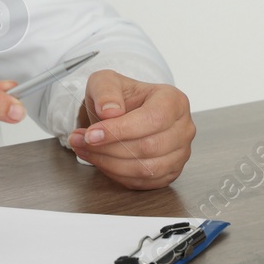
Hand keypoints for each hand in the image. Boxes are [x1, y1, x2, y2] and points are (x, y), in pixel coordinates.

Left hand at [66, 70, 193, 189]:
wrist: (121, 111)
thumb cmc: (118, 96)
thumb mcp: (105, 81)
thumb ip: (106, 91)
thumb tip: (110, 111)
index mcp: (174, 100)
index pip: (152, 119)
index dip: (120, 130)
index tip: (91, 134)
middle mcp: (183, 127)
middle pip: (149, 146)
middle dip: (109, 148)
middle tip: (81, 141)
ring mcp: (180, 152)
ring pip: (146, 168)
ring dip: (109, 163)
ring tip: (85, 150)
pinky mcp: (170, 172)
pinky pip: (144, 182)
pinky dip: (117, 175)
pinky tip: (100, 161)